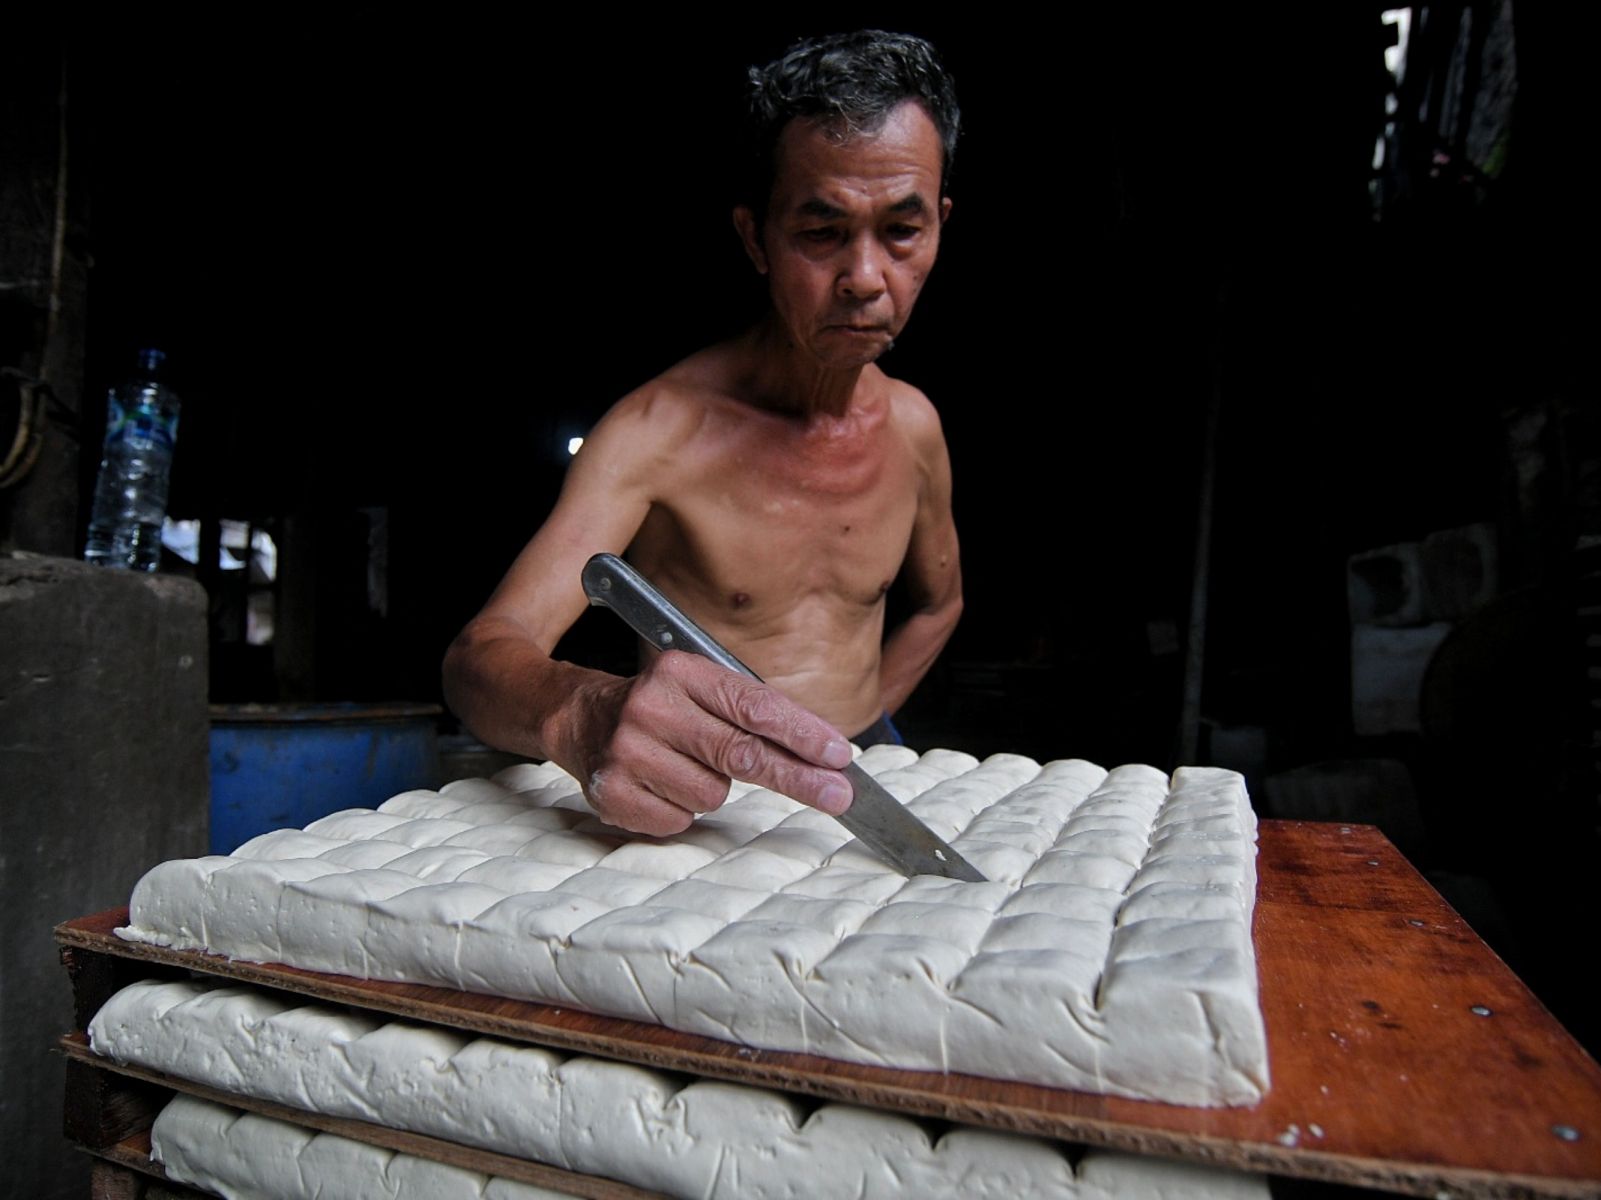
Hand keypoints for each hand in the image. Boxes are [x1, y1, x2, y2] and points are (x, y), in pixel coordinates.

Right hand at [566, 651, 854, 834]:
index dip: (801, 734)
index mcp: (680, 672)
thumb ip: (751, 711)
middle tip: (838, 796)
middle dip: (797, 778)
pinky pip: (681, 819)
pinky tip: (661, 785)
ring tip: (684, 765)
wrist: (580, 717)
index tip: (838, 756)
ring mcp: (627, 753)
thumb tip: (821, 753)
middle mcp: (651, 708)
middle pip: (742, 754)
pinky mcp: (613, 793)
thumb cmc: (661, 705)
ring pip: (714, 794)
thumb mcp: (700, 686)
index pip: (753, 706)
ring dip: (714, 788)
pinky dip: (682, 809)